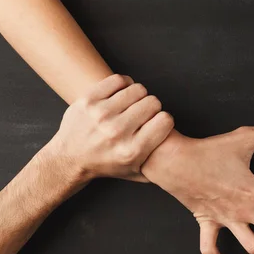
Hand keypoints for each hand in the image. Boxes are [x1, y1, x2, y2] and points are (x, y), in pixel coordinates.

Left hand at [47, 74, 173, 182]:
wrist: (70, 159)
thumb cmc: (108, 165)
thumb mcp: (137, 173)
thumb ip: (161, 166)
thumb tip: (182, 156)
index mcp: (132, 151)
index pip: (165, 120)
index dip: (165, 120)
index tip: (158, 124)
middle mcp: (117, 132)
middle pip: (153, 102)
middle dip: (153, 107)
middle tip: (144, 115)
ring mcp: (101, 114)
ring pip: (138, 89)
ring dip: (139, 96)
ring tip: (132, 105)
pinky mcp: (88, 100)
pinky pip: (118, 80)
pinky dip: (124, 85)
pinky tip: (121, 95)